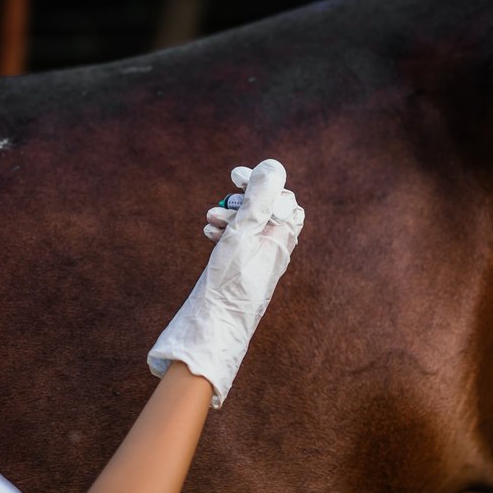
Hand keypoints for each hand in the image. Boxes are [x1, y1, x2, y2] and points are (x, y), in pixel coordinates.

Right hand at [147, 159, 304, 407]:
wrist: (215, 326)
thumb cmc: (231, 280)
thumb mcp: (243, 231)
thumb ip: (259, 198)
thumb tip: (274, 166)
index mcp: (283, 238)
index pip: (282, 197)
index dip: (261, 182)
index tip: (235, 177)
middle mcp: (276, 248)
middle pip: (265, 209)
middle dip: (241, 200)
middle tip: (222, 198)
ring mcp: (260, 260)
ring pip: (249, 225)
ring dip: (230, 216)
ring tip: (209, 220)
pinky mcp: (244, 269)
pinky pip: (239, 241)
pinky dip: (225, 232)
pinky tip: (209, 234)